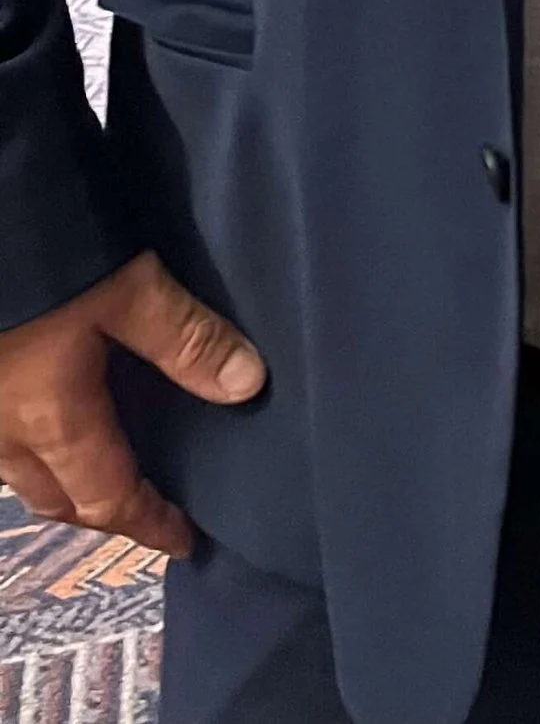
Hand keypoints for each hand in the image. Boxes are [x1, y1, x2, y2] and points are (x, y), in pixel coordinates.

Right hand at [0, 252, 265, 556]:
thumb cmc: (46, 262)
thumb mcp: (128, 288)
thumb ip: (186, 337)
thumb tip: (249, 386)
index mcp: (53, 422)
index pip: (108, 498)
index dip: (149, 524)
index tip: (183, 542)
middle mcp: (4, 433)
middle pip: (59, 500)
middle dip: (105, 512)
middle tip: (149, 508)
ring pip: (22, 474)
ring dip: (64, 481)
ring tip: (105, 465)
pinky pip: (1, 442)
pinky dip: (34, 446)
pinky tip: (52, 414)